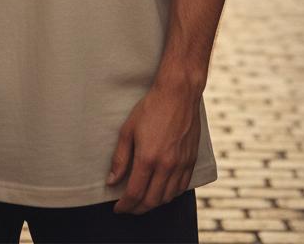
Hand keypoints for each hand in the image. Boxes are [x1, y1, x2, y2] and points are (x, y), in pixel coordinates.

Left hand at [106, 81, 200, 214]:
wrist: (178, 94)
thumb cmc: (151, 108)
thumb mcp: (128, 129)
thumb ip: (120, 158)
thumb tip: (111, 181)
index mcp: (148, 158)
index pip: (134, 193)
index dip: (125, 205)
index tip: (118, 208)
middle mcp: (166, 165)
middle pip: (152, 201)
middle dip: (137, 209)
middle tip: (128, 208)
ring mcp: (181, 164)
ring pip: (167, 197)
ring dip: (154, 204)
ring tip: (143, 201)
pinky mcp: (191, 161)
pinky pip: (182, 188)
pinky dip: (170, 195)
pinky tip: (162, 191)